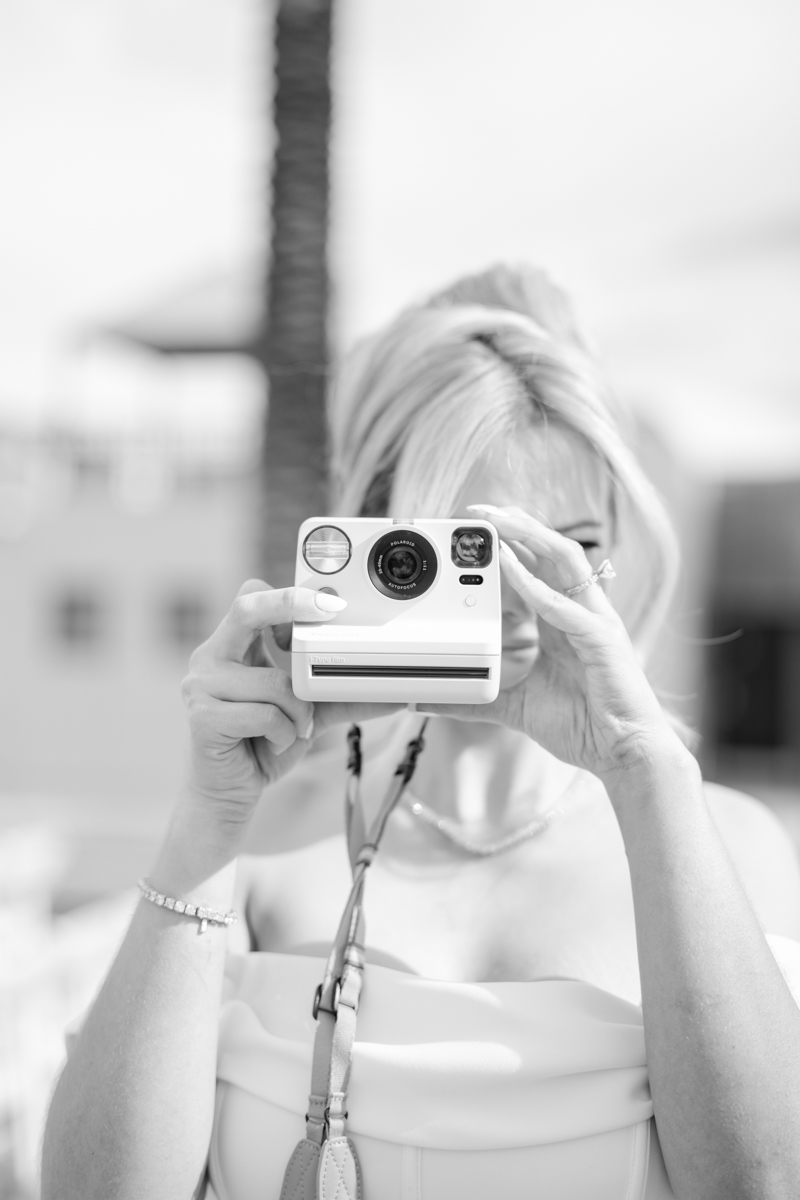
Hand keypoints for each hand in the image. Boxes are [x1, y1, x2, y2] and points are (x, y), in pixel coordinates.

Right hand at [181, 580, 402, 830]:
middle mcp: (211, 657)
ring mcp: (201, 685)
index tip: (328, 604)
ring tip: (293, 730)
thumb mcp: (306, 712)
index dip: (286, 595)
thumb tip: (392, 694)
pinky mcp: (203, 716)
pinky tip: (273, 744)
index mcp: (232, 647)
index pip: (251, 596)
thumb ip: (338, 695)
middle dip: (289, 604)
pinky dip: (284, 734)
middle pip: (247, 608)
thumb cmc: (262, 744)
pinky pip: (266, 715)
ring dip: (299, 713)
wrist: (229, 793)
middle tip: (328, 611)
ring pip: (275, 682)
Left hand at [421, 505, 678, 778]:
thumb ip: (474, 699)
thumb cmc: (581, 725)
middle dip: (515, 525)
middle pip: (549, 551)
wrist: (623, 753)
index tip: (471, 530)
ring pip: (564, 560)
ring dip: (529, 536)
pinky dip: (536, 586)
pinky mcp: (602, 640)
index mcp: (560, 621)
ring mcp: (593, 621)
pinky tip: (511, 569)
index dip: (506, 544)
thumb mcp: (514, 706)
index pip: (533, 568)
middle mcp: (578, 612)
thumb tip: (427, 700)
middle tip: (478, 510)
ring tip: (497, 520)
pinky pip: (566, 605)